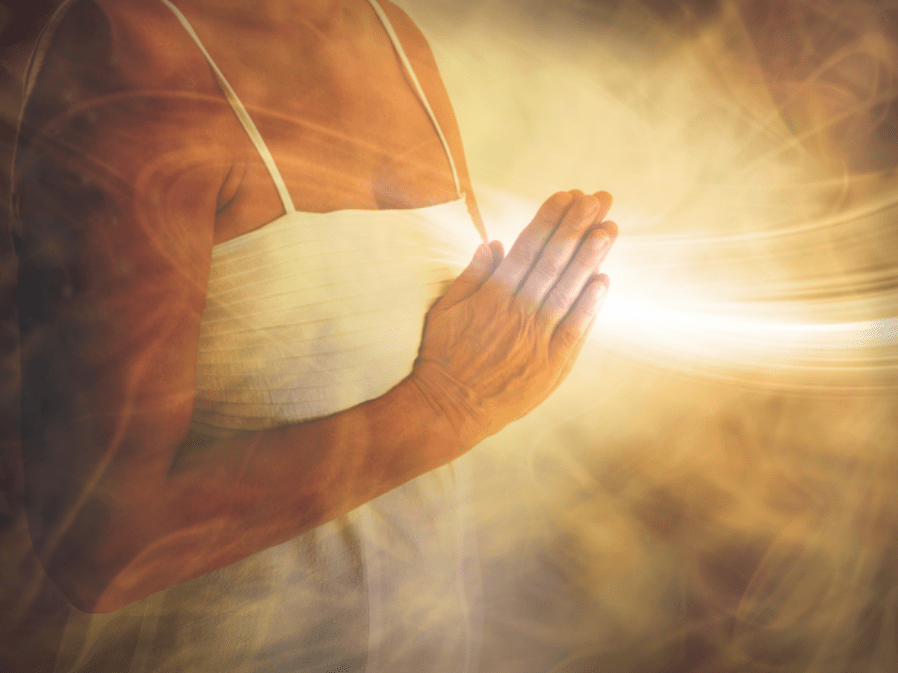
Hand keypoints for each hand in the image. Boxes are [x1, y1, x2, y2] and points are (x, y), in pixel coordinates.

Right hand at [409, 190, 616, 446]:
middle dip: (576, 227)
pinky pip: (573, 330)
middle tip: (598, 199)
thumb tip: (492, 243)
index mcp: (492, 294)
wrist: (448, 407)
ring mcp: (536, 337)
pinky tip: (603, 280)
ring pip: (567, 290)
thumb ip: (471, 275)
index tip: (567, 196)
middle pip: (552, 261)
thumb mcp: (446, 309)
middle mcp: (517, 310)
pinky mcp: (550, 365)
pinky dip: (589, 305)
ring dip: (590, 257)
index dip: (549, 219)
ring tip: (609, 229)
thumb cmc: (443, 357)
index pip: (526, 247)